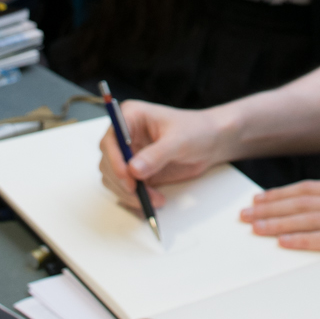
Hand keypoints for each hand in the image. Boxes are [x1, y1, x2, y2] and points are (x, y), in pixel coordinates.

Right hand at [97, 99, 225, 209]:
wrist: (211, 142)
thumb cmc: (197, 130)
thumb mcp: (179, 140)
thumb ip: (156, 155)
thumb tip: (134, 170)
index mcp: (131, 117)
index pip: (111, 139)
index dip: (114, 159)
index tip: (127, 176)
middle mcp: (125, 135)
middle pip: (108, 161)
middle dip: (122, 180)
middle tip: (140, 193)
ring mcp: (129, 154)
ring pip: (114, 178)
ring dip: (129, 192)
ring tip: (154, 200)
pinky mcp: (136, 172)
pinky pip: (126, 188)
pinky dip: (135, 197)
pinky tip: (153, 201)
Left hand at [239, 180, 319, 274]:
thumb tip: (313, 215)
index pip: (308, 189)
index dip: (279, 194)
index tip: (258, 200)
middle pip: (303, 202)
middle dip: (270, 208)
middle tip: (246, 214)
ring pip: (309, 219)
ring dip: (278, 224)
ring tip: (256, 228)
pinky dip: (303, 241)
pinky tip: (284, 243)